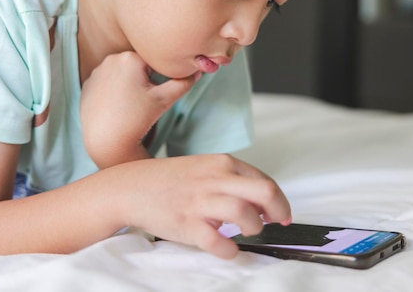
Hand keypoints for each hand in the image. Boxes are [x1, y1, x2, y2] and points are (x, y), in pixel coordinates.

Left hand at [80, 51, 199, 167]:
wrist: (106, 141)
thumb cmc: (137, 119)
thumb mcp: (164, 100)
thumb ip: (183, 82)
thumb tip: (198, 71)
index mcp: (130, 58)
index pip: (154, 61)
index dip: (161, 76)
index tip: (158, 91)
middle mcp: (111, 59)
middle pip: (137, 65)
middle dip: (145, 78)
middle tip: (145, 99)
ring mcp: (97, 72)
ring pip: (122, 73)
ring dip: (129, 83)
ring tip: (130, 104)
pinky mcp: (88, 84)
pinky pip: (107, 82)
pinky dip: (114, 90)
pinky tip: (117, 106)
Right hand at [108, 154, 291, 258]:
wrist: (131, 187)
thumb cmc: (170, 180)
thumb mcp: (204, 168)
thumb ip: (231, 179)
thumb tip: (261, 203)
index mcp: (222, 164)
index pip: (266, 180)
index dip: (280, 201)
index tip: (281, 215)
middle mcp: (215, 179)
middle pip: (265, 192)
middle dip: (278, 212)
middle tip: (276, 224)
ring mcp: (201, 202)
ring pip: (245, 214)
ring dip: (254, 228)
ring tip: (246, 233)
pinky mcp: (187, 224)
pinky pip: (218, 242)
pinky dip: (229, 250)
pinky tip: (227, 248)